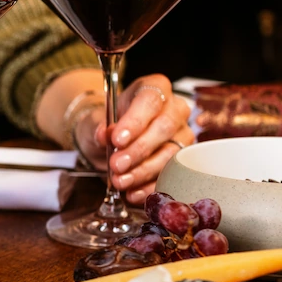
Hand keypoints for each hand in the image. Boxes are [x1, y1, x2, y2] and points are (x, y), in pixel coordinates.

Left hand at [73, 74, 193, 204]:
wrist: (112, 141)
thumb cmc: (109, 125)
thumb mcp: (97, 122)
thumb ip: (99, 127)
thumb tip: (103, 134)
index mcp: (154, 88)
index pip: (150, 100)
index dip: (135, 121)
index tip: (117, 139)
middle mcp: (175, 109)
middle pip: (164, 128)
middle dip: (138, 150)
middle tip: (116, 164)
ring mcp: (183, 134)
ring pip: (170, 153)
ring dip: (143, 170)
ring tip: (120, 181)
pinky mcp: (184, 159)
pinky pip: (172, 175)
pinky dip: (150, 186)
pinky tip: (133, 193)